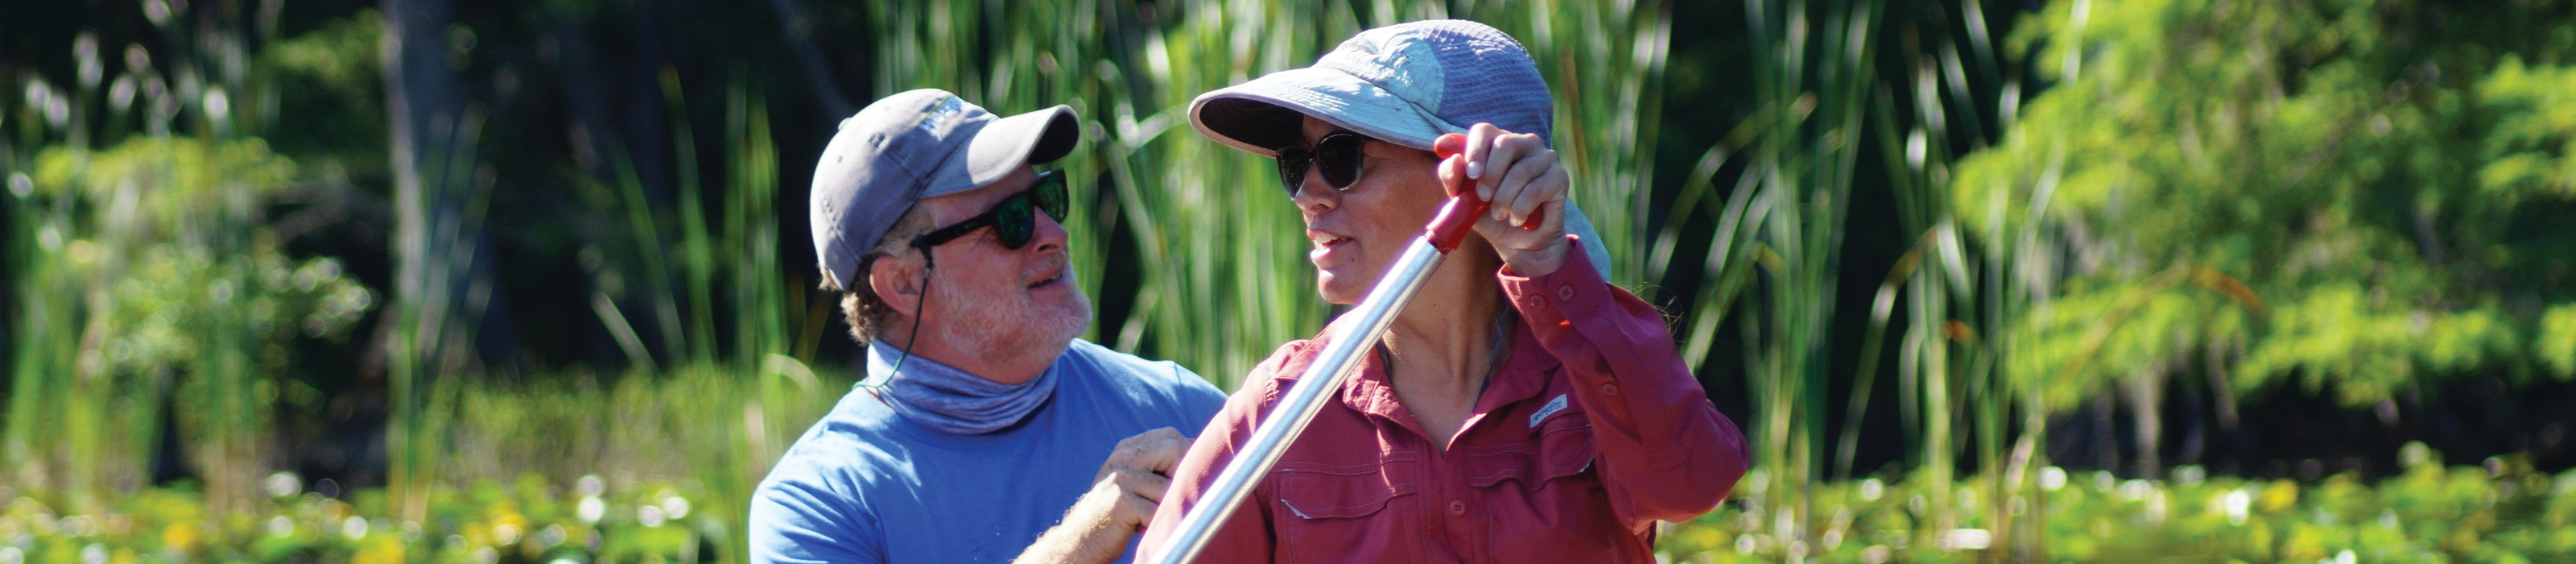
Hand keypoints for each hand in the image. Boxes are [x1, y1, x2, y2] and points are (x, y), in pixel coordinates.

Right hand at [1090, 426, 1189, 528]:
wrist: (1081, 539)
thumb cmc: (1118, 512)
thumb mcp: (1135, 479)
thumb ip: (1158, 462)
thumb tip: (1196, 446)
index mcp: (1128, 448)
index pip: (1172, 436)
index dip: (1184, 457)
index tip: (1174, 480)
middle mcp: (1123, 457)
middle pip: (1175, 450)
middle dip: (1178, 477)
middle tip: (1161, 499)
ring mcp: (1121, 478)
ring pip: (1169, 487)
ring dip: (1164, 507)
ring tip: (1145, 516)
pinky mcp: (1121, 501)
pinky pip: (1158, 510)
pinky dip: (1154, 524)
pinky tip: (1139, 527)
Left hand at [1439, 122, 1571, 275]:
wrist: (1519, 243)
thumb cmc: (1490, 215)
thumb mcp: (1463, 199)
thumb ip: (1453, 178)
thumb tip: (1455, 160)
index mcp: (1497, 142)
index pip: (1484, 131)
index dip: (1475, 151)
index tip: (1471, 176)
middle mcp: (1523, 143)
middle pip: (1505, 143)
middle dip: (1490, 175)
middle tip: (1484, 198)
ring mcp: (1544, 157)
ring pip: (1520, 171)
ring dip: (1504, 200)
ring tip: (1500, 215)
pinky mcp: (1559, 176)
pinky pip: (1536, 189)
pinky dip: (1520, 209)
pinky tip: (1517, 219)